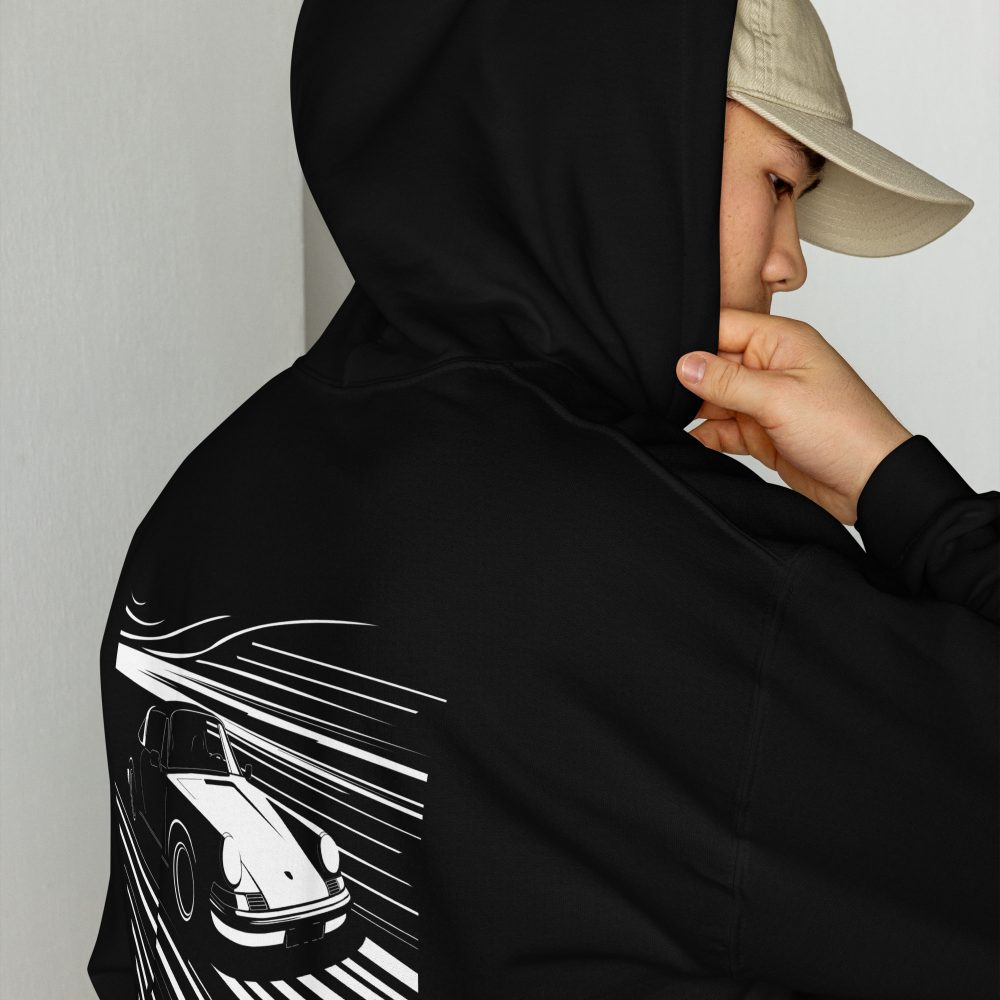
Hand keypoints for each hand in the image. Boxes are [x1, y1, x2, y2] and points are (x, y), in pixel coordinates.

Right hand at [675, 308, 912, 525]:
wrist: (869, 484)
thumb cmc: (845, 431)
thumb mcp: (778, 398)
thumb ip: (726, 380)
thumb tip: (685, 364)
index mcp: (781, 341)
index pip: (723, 325)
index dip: (692, 341)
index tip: (665, 363)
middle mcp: (771, 366)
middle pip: (713, 363)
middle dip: (690, 381)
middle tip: (665, 397)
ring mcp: (765, 400)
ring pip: (713, 398)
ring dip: (695, 410)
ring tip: (673, 420)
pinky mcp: (761, 432)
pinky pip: (722, 428)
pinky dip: (706, 435)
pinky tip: (692, 441)